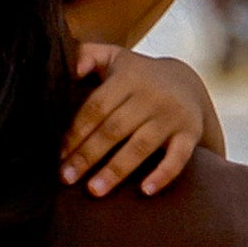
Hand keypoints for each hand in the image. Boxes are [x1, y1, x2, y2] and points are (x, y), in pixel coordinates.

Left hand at [64, 44, 219, 196]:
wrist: (187, 83)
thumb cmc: (137, 76)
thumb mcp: (113, 58)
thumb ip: (86, 55)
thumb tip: (67, 69)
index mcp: (128, 78)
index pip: (96, 107)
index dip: (76, 132)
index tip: (58, 155)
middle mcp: (151, 96)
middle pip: (114, 129)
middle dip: (87, 155)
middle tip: (66, 178)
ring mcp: (172, 116)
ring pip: (141, 145)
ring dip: (116, 170)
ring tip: (94, 191)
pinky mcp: (190, 134)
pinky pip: (178, 157)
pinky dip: (163, 174)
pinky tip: (145, 191)